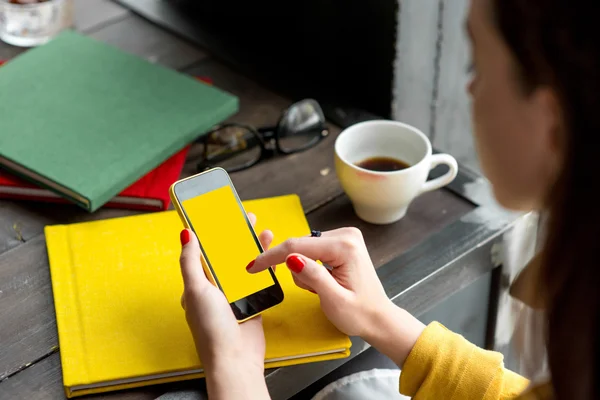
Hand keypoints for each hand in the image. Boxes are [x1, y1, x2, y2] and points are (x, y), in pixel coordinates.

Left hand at [179, 213, 271, 399]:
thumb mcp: (196, 290)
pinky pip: (259, 278)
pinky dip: (266, 264)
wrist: (235, 358)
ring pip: (245, 263)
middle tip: (247, 217)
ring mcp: (235, 294)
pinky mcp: (252, 301)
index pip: (205, 251)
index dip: (213, 232)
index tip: (221, 215)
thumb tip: (185, 234)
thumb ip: (190, 262)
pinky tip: (272, 253)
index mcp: (198, 284)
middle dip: (236, 235)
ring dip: (254, 246)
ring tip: (263, 230)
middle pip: (227, 254)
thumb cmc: (211, 328)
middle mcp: (216, 287)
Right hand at [247, 227, 424, 366]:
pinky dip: (310, 267)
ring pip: (304, 248)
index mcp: (345, 246)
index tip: (251, 267)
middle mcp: (346, 234)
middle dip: (295, 269)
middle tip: (310, 291)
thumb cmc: (359, 314)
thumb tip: (291, 258)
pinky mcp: (342, 242)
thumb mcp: (334, 300)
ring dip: (304, 270)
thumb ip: (313, 277)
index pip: (297, 246)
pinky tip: (323, 281)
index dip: (271, 257)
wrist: (378, 318)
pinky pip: (312, 250)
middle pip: (300, 245)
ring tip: (321, 288)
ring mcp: (345, 236)